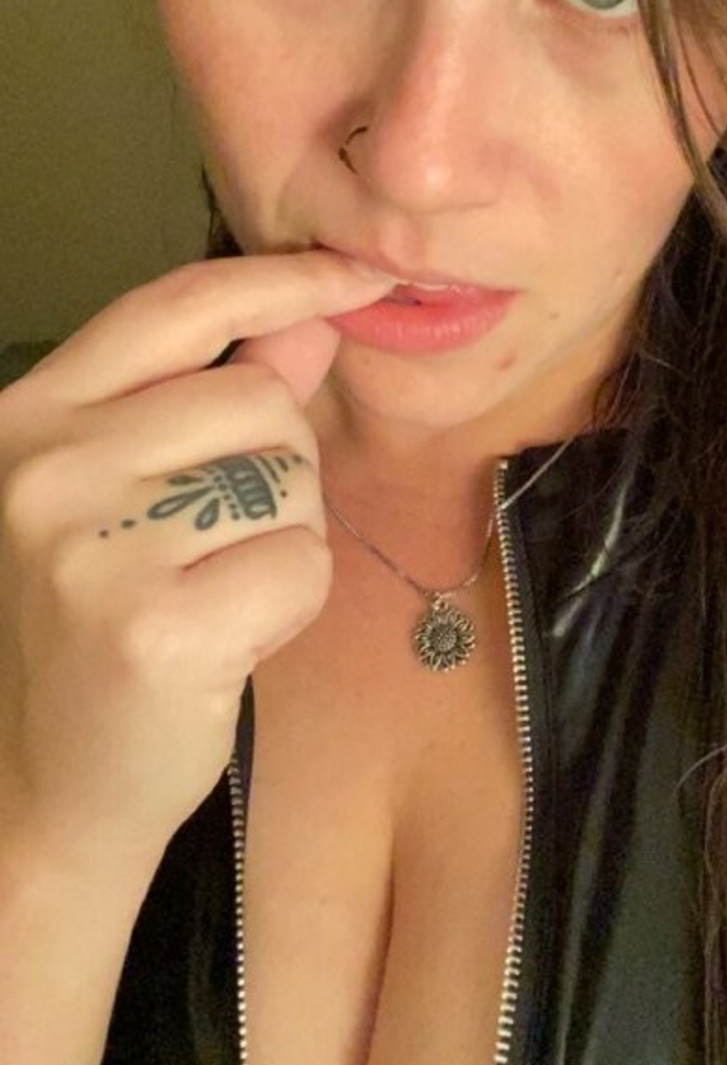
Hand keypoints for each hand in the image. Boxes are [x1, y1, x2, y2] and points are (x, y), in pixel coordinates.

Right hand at [0, 251, 390, 860]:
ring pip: (290, 482)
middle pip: (258, 402)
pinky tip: (225, 645)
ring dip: (283, 541)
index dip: (279, 279)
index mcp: (29, 418)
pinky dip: (289, 607)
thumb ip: (208, 401)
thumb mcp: (129, 499)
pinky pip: (301, 564)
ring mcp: (95, 545)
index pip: (171, 307)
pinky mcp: (154, 628)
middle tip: (217, 550)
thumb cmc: (90, 638)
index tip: (357, 271)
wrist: (36, 793)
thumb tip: (308, 320)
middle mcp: (46, 467)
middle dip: (279, 472)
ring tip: (211, 597)